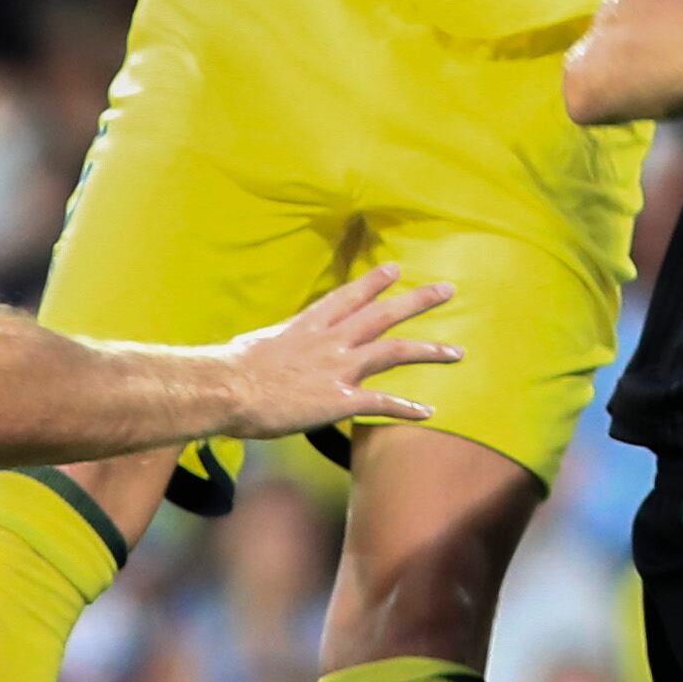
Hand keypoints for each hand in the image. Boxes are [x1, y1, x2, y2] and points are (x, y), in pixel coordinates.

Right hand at [222, 266, 461, 439]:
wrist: (226, 388)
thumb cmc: (230, 369)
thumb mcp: (256, 344)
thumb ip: (276, 344)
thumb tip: (269, 348)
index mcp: (307, 325)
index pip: (348, 297)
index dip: (374, 283)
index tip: (395, 270)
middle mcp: (329, 340)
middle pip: (382, 315)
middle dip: (417, 300)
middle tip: (447, 290)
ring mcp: (337, 368)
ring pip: (394, 352)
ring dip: (429, 351)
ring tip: (457, 352)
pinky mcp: (339, 400)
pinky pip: (382, 402)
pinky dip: (406, 407)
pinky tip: (428, 412)